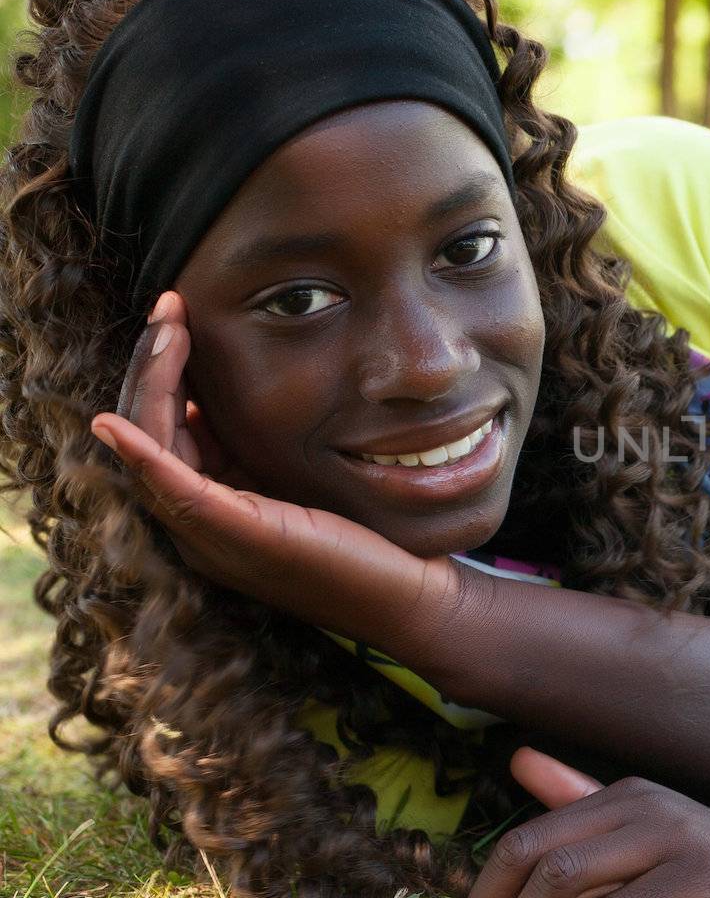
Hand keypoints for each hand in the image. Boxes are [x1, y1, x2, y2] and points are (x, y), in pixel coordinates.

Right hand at [88, 290, 461, 643]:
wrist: (403, 594)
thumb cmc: (360, 535)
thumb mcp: (296, 476)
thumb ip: (255, 444)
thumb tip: (212, 397)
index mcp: (210, 499)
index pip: (160, 424)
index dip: (161, 365)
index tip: (177, 311)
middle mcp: (196, 520)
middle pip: (145, 429)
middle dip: (152, 362)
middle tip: (169, 304)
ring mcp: (210, 534)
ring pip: (150, 449)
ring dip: (152, 383)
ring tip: (169, 328)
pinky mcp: (239, 537)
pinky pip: (175, 491)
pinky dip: (142, 456)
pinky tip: (118, 422)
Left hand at [460, 747, 709, 897]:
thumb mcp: (650, 836)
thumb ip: (586, 804)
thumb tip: (521, 761)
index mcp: (625, 797)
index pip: (525, 836)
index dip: (486, 891)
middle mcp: (645, 807)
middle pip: (536, 852)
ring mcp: (678, 839)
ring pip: (569, 875)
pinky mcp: (707, 878)